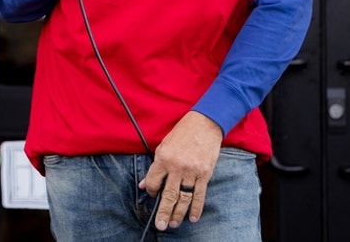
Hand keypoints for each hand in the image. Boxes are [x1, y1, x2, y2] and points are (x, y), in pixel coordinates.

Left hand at [139, 111, 222, 229]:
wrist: (204, 124)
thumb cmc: (182, 133)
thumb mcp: (163, 146)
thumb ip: (155, 167)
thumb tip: (145, 185)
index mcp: (164, 158)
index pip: (154, 182)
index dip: (151, 191)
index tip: (153, 195)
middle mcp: (177, 167)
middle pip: (169, 195)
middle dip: (164, 212)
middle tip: (161, 225)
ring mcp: (192, 171)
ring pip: (184, 197)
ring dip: (179, 213)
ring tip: (174, 224)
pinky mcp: (205, 174)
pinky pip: (199, 194)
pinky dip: (197, 207)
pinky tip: (192, 217)